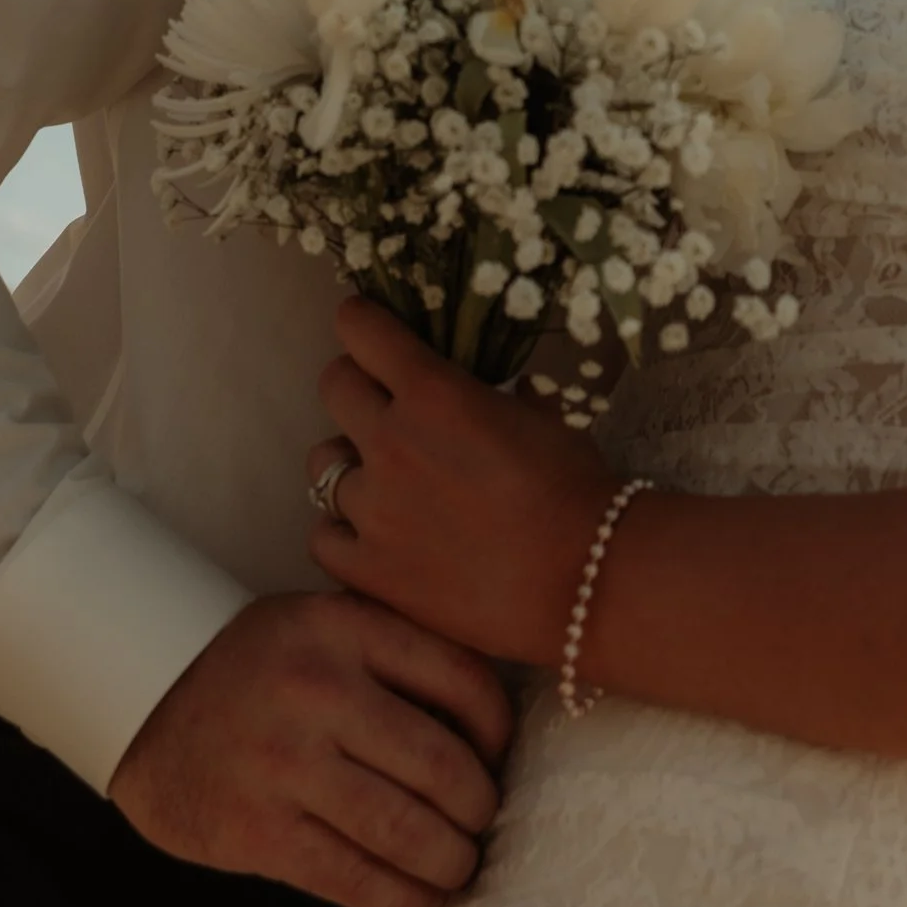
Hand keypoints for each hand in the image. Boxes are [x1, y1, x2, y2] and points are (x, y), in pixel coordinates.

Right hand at [107, 588, 513, 906]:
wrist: (140, 706)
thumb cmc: (254, 670)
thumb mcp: (321, 628)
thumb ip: (392, 657)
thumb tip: (488, 731)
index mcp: (343, 628)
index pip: (460, 680)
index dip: (498, 730)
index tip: (499, 756)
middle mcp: (317, 691)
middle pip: (442, 766)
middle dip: (480, 808)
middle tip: (484, 823)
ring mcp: (286, 765)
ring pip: (406, 831)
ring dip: (451, 862)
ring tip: (461, 866)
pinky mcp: (259, 831)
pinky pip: (355, 878)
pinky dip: (404, 898)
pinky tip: (423, 898)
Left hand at [308, 299, 616, 668]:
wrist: (585, 581)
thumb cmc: (576, 489)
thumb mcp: (543, 416)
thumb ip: (500, 396)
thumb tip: (499, 391)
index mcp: (432, 392)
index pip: (359, 330)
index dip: (363, 324)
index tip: (370, 332)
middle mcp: (390, 442)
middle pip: (333, 387)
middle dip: (356, 386)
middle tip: (384, 405)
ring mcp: (373, 510)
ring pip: (322, 463)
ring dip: (349, 461)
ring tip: (380, 480)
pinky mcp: (368, 571)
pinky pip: (323, 537)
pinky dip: (343, 531)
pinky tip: (373, 536)